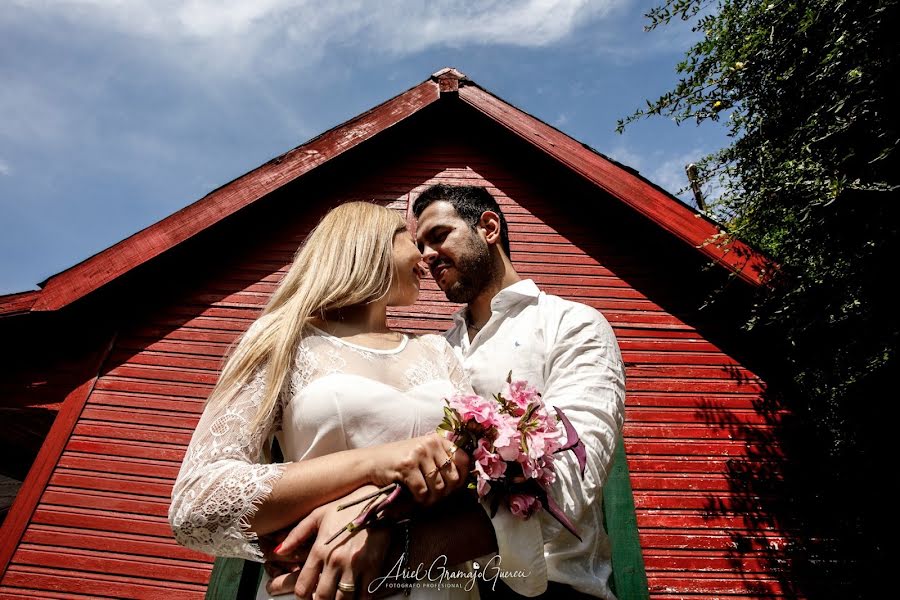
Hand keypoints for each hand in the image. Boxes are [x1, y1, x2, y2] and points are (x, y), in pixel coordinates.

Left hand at [269, 492, 392, 598]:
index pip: (303, 586)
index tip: (306, 597)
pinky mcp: (373, 567)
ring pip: (343, 599)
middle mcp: (335, 560)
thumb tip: (279, 551)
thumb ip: (297, 534)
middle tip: (323, 599)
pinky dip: (359, 599)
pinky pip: (364, 595)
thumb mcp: (318, 514)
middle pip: (322, 597)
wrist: (379, 500)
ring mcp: (355, 565)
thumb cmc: (347, 506)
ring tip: (339, 597)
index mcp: (319, 549)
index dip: (302, 597)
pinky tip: (357, 596)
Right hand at [369, 433, 469, 505]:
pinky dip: (420, 500)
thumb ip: (442, 461)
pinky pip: (422, 490)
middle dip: (446, 492)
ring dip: (433, 499)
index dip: (462, 477)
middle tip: (436, 498)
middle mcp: (430, 444)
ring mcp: (419, 453)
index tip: (454, 487)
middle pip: (452, 477)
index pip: (463, 459)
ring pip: (438, 486)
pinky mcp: (407, 465)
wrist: (373, 461)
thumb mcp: (424, 454)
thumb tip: (464, 481)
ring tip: (426, 501)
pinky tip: (415, 499)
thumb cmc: (401, 461)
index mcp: (438, 440)